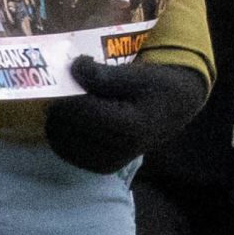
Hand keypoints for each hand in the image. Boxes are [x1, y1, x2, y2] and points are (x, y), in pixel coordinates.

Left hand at [38, 54, 209, 174]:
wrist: (174, 110)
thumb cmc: (157, 88)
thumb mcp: (139, 75)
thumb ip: (104, 74)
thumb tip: (74, 68)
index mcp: (128, 128)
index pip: (80, 111)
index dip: (68, 88)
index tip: (75, 69)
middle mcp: (117, 151)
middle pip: (66, 125)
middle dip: (62, 102)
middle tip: (71, 85)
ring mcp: (107, 163)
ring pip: (59, 138)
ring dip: (59, 117)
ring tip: (74, 100)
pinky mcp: (100, 166)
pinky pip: (64, 149)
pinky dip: (62, 131)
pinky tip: (74, 117)